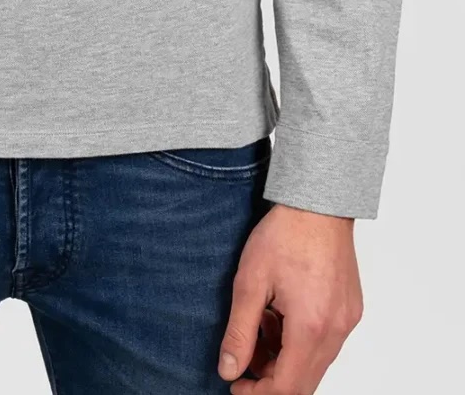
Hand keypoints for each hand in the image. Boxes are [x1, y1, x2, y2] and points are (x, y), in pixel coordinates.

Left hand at [218, 204, 363, 393]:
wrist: (318, 203)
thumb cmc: (285, 234)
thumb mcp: (250, 282)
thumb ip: (240, 332)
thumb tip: (229, 370)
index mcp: (311, 327)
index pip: (288, 388)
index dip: (259, 394)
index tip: (236, 384)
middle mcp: (336, 331)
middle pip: (304, 382)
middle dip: (271, 378)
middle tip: (245, 358)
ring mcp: (347, 321)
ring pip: (315, 363)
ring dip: (285, 358)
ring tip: (260, 325)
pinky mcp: (350, 310)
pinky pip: (326, 342)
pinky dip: (301, 341)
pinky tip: (280, 314)